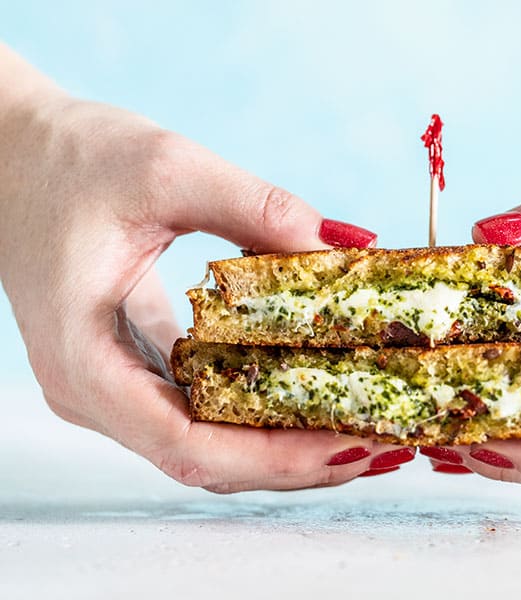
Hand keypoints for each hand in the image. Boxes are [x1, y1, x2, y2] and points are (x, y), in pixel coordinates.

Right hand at [0, 79, 410, 491]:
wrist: (14, 154)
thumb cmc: (70, 160)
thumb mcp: (166, 167)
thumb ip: (256, 206)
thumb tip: (341, 247)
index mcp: (85, 361)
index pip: (187, 444)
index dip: (276, 458)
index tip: (350, 444)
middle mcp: (97, 393)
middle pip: (209, 460)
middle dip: (299, 460)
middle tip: (381, 443)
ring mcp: (115, 386)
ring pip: (211, 444)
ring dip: (289, 445)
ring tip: (366, 428)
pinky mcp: (136, 366)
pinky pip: (207, 410)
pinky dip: (264, 414)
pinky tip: (318, 395)